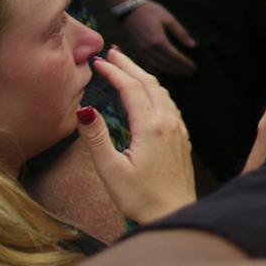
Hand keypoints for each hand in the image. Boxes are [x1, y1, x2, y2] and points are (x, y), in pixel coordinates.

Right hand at [78, 50, 195, 223]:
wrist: (175, 213)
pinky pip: (169, 105)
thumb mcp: (110, 170)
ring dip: (143, 76)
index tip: (98, 61)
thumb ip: (97, 138)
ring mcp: (179, 130)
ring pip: (162, 92)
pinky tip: (148, 95)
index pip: (132, 88)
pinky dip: (155, 91)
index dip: (114, 71)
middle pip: (149, 83)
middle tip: (112, 52)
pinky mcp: (182, 139)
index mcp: (151, 127)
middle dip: (130, 65)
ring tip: (126, 67)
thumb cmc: (140, 197)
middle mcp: (169, 123)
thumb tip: (84, 109)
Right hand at [116, 0, 195, 77]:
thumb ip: (181, 33)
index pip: (175, 57)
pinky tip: (165, 69)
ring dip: (170, 70)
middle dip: (179, 69)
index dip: (185, 63)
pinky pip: (149, 63)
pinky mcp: (137, 50)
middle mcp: (149, 49)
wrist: (128, 9)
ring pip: (157, 66)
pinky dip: (159, 68)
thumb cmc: (150, 11)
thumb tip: (193, 46)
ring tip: (180, 73)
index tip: (193, 68)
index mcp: (159, 41)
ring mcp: (141, 51)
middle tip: (190, 73)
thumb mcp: (169, 19)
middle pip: (167, 64)